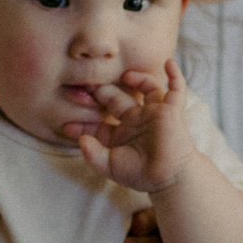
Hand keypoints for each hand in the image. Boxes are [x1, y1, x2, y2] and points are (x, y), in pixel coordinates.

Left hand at [71, 59, 196, 191]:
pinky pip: (176, 89)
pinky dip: (175, 75)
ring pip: (145, 88)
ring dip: (136, 78)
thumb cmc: (141, 175)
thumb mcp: (111, 166)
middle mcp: (136, 119)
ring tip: (125, 75)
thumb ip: (93, 155)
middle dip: (102, 92)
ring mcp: (153, 113)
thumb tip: (81, 140)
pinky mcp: (170, 110)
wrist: (169, 179)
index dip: (83, 123)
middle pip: (117, 98)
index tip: (66, 125)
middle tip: (89, 86)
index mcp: (121, 133)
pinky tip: (169, 62)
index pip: (98, 122)